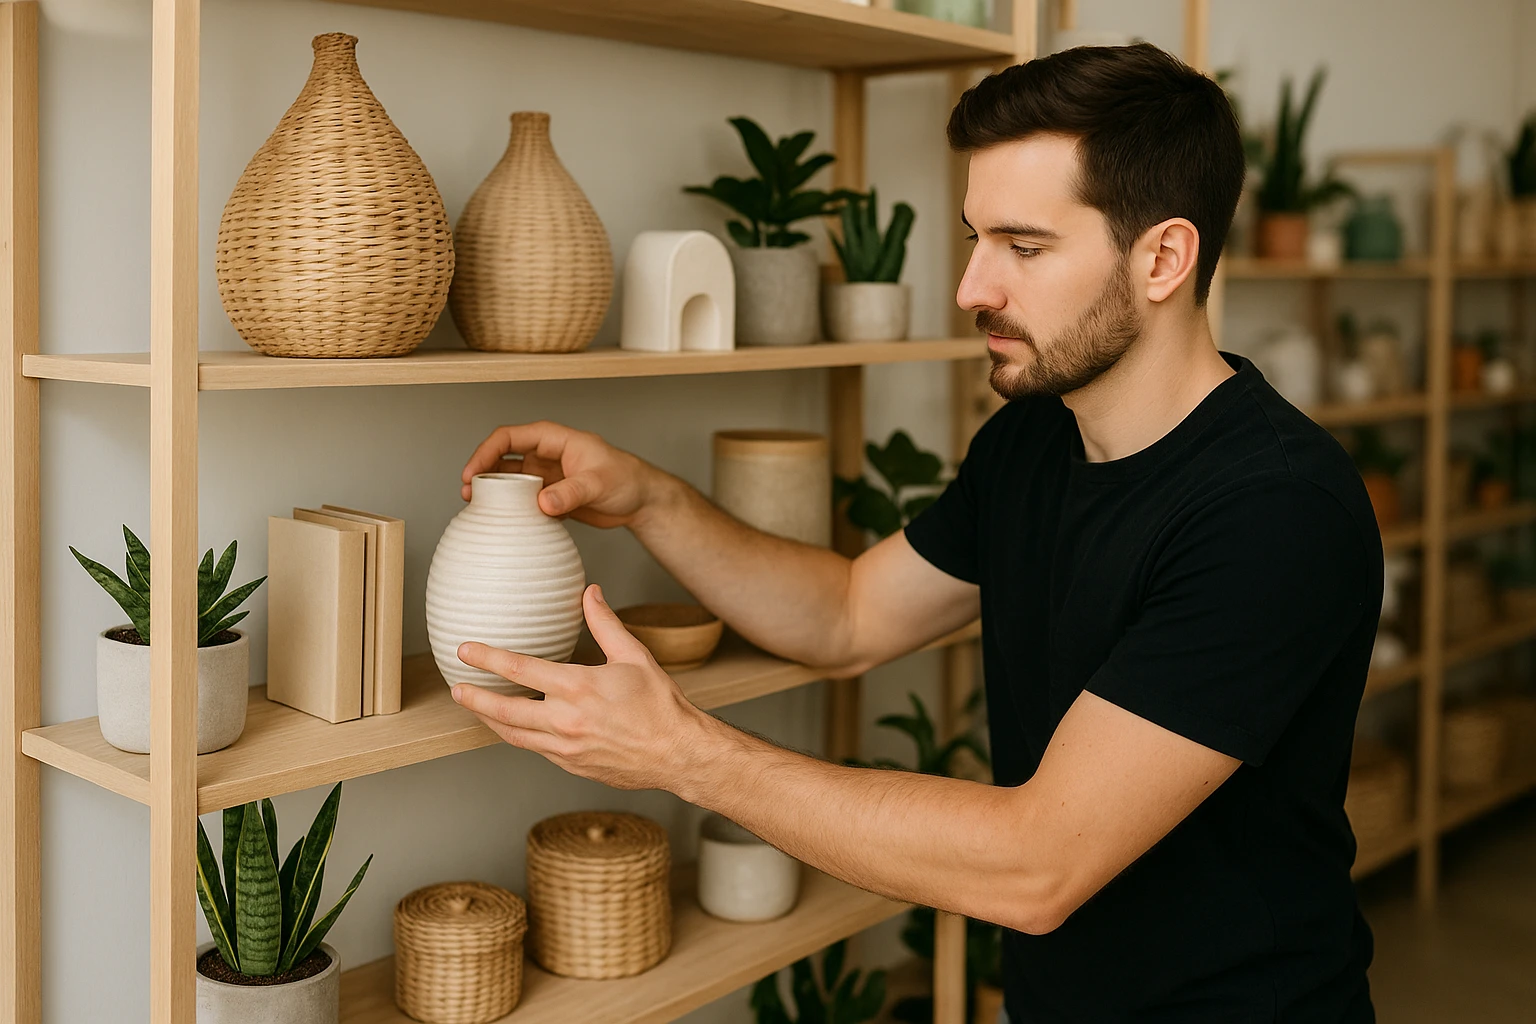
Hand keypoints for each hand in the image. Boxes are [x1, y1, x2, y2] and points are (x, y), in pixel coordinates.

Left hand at [450, 584, 722, 791]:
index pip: (519, 670)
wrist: (677, 753)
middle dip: (474, 698)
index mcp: (578, 687)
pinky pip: (535, 749)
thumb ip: (605, 623)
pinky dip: (520, 735)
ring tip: (475, 707)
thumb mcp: (634, 656)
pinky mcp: (571, 765)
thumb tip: (590, 593)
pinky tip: (516, 725)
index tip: (466, 650)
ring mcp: (565, 748)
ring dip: (490, 720)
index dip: (487, 659)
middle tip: (457, 687)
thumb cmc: (660, 705)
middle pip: (503, 710)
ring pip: (513, 735)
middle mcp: (565, 720)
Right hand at [460, 421, 661, 528]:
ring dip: (493, 492)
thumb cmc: (627, 480)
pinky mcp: (551, 496)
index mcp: (555, 439)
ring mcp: (547, 476)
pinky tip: (500, 521)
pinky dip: (510, 508)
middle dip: (481, 473)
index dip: (486, 452)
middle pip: (503, 458)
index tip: (472, 473)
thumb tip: (543, 502)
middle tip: (467, 494)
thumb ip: (572, 492)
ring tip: (476, 508)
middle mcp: (546, 454)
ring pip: (509, 480)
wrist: (642, 501)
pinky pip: (522, 500)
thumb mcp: (600, 483)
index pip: (510, 437)